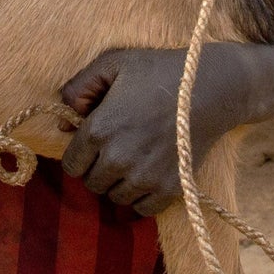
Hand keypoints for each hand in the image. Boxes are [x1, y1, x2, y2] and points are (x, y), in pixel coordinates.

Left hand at [58, 48, 241, 216]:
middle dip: (99, 169)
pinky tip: (148, 176)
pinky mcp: (169, 188)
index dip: (80, 156)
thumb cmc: (159, 71)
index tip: (94, 147)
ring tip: (133, 162)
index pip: (71, 165)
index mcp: (98, 130)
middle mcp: (117, 159)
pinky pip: (142, 208)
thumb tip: (63, 124)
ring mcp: (144, 177)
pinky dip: (141, 197)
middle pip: (92, 184)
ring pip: (115, 198)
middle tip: (117, 151)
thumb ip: (79, 88)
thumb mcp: (113, 64)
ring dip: (119, 184)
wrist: (210, 88)